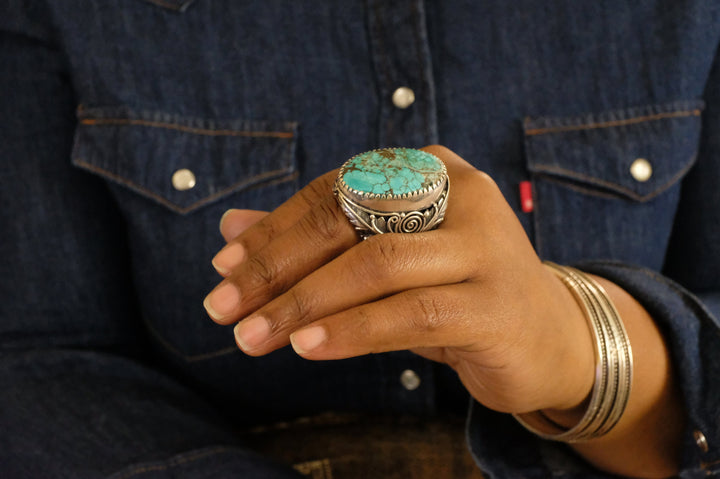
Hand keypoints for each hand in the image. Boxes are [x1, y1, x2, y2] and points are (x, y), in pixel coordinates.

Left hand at [204, 145, 593, 413]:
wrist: (550, 338)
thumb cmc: (454, 293)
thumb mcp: (384, 262)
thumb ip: (315, 242)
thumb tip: (230, 229)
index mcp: (429, 171)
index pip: (334, 192)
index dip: (274, 230)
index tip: (222, 267)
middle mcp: (460, 194)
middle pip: (349, 220)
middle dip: (277, 267)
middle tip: (224, 307)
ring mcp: (485, 246)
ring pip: (377, 264)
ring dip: (305, 303)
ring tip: (253, 337)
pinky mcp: (497, 303)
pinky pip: (411, 312)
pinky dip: (353, 330)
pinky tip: (308, 347)